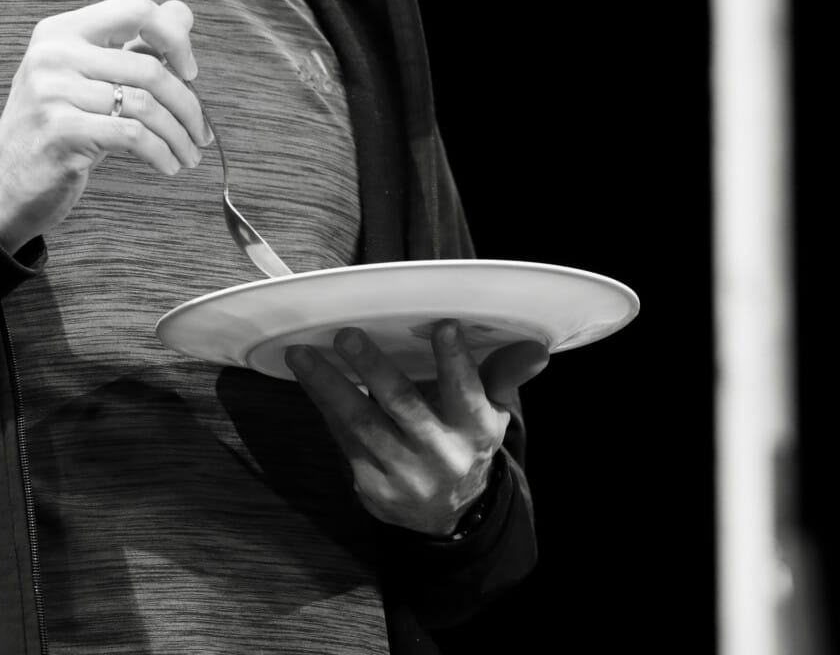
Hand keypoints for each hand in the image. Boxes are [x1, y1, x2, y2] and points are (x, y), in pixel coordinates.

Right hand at [0, 0, 210, 251]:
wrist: (4, 187)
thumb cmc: (57, 130)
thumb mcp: (88, 79)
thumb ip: (131, 47)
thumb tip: (183, 14)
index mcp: (60, 30)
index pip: (135, 9)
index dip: (173, 37)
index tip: (189, 71)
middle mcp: (53, 53)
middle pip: (148, 66)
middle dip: (187, 104)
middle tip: (200, 131)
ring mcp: (53, 91)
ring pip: (146, 104)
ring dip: (179, 134)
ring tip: (189, 154)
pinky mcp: (61, 131)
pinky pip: (133, 135)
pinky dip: (161, 152)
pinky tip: (167, 165)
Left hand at [285, 322, 548, 534]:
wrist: (447, 515)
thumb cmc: (466, 440)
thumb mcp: (491, 412)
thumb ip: (504, 374)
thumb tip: (537, 347)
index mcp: (476, 430)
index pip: (467, 393)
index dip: (455, 362)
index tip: (443, 325)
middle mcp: (442, 454)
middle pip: (404, 406)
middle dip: (373, 369)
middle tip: (346, 335)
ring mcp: (405, 473)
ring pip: (362, 424)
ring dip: (329, 386)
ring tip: (303, 354)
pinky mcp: (373, 485)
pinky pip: (344, 440)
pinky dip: (324, 406)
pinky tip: (308, 379)